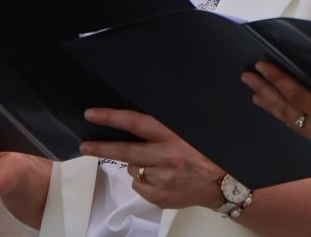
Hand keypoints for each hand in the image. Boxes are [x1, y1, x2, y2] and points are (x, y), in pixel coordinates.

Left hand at [79, 109, 224, 209]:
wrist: (225, 184)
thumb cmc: (209, 154)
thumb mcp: (192, 131)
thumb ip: (167, 128)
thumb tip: (139, 122)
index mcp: (173, 136)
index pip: (136, 122)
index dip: (112, 117)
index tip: (93, 114)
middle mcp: (165, 156)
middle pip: (125, 151)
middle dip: (101, 147)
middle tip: (86, 145)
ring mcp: (161, 179)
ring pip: (132, 169)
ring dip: (136, 165)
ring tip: (156, 163)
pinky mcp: (159, 196)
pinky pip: (140, 186)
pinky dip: (144, 181)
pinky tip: (161, 178)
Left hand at [243, 62, 310, 215]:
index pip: (298, 95)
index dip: (279, 79)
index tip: (262, 66)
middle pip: (285, 107)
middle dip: (265, 90)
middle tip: (246, 76)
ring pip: (288, 118)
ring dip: (270, 104)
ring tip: (254, 95)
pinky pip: (296, 128)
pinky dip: (284, 118)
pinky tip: (282, 116)